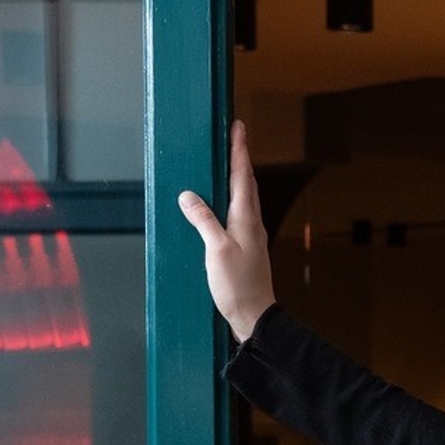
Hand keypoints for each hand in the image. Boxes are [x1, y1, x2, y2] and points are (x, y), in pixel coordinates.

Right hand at [176, 120, 274, 340]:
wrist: (255, 317)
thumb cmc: (238, 286)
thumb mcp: (216, 250)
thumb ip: (203, 220)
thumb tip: (189, 196)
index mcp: (246, 219)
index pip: (242, 177)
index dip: (239, 150)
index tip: (238, 127)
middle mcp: (252, 224)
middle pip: (245, 183)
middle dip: (239, 158)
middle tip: (233, 136)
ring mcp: (250, 236)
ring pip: (243, 198)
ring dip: (236, 177)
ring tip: (227, 161)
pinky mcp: (244, 248)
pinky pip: (236, 215)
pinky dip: (229, 199)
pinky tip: (220, 203)